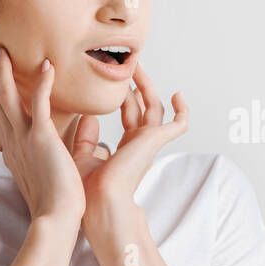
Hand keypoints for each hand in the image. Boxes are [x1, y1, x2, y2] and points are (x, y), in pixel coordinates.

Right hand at [0, 40, 88, 226]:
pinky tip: (46, 65)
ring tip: (1, 47)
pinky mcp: (42, 138)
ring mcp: (25, 139)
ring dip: (4, 71)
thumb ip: (44, 159)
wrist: (56, 218)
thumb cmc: (55, 203)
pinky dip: (42, 83)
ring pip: (9, 97)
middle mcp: (14, 141)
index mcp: (14, 150)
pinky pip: (40, 104)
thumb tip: (50, 154)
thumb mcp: (43, 175)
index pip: (0, 115)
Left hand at [71, 61, 188, 229]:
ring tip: (138, 66)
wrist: (100, 200)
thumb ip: (86, 137)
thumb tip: (87, 116)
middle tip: (130, 65)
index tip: (118, 81)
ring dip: (147, 86)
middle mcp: (140, 144)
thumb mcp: (82, 156)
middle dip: (137, 86)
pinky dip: (183, 111)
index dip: (125, 99)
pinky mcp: (155, 141)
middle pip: (143, 107)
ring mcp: (149, 143)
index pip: (130, 117)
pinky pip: (178, 124)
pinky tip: (178, 95)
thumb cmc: (88, 188)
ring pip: (154, 107)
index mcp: (126, 148)